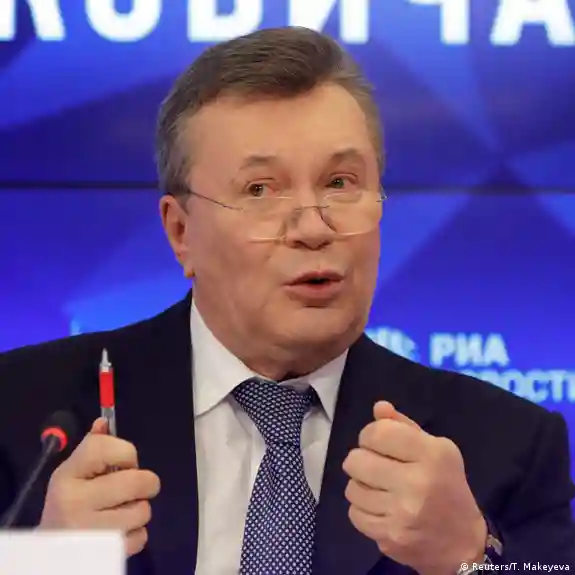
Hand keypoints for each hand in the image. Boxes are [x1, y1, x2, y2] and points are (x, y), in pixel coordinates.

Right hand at [39, 418, 160, 556]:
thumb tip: (104, 421)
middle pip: (135, 481)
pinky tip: (120, 532)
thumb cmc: (69, 502)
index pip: (105, 447)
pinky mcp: (104, 554)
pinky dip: (137, 533)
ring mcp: (90, 531)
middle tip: (137, 487)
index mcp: (66, 476)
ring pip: (143, 510)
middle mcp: (75, 502)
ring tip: (123, 511)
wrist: (52, 550)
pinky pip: (142, 536)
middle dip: (145, 482)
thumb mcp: (74, 472)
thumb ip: (93, 446)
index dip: (126, 452)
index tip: (125, 462)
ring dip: (140, 509)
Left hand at [343, 402, 485, 574]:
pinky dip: (363, 510)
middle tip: (376, 467)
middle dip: (362, 460)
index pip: (377, 433)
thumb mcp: (436, 450)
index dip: (370, 434)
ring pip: (351, 488)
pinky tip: (381, 509)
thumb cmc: (446, 487)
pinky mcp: (389, 537)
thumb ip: (404, 426)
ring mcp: (402, 514)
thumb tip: (379, 407)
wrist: (462, 543)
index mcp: (432, 455)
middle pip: (356, 460)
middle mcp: (417, 483)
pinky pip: (353, 513)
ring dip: (361, 486)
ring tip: (380, 489)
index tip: (378, 443)